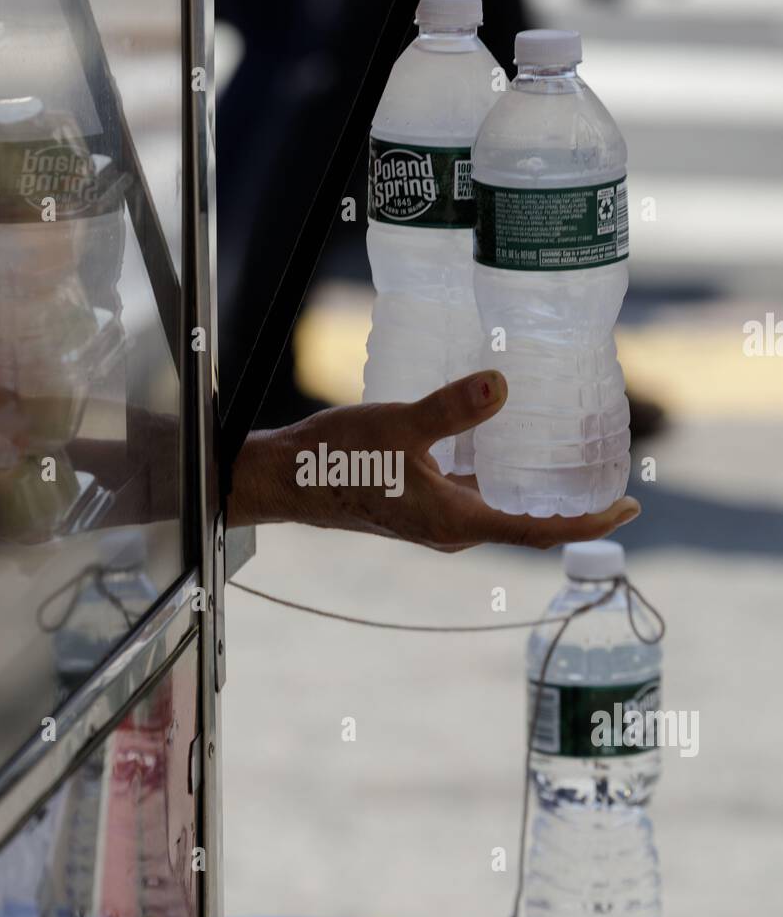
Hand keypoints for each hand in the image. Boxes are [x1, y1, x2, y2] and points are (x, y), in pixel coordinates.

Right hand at [227, 370, 640, 551]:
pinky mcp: (420, 504)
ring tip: (568, 456)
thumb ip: (450, 409)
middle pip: (528, 523)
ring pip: (501, 508)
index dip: (589, 522)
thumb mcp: (397, 426)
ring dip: (536, 492)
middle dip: (571, 504)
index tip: (629, 506)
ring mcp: (435, 519)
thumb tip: (502, 385)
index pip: (538, 531)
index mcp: (455, 520)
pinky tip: (503, 445)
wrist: (286, 479)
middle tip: (608, 472)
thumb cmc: (336, 460)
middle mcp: (451, 528)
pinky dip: (501, 479)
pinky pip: (475, 497)